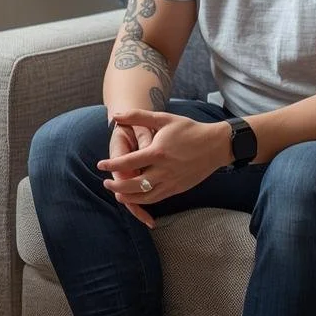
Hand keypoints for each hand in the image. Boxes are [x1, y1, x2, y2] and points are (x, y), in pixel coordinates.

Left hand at [98, 109, 229, 227]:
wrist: (215, 145)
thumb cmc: (188, 129)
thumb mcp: (164, 118)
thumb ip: (138, 116)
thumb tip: (116, 115)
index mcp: (158, 152)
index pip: (129, 162)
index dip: (112, 165)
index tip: (100, 165)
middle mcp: (164, 170)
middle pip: (134, 184)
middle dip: (117, 186)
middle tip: (106, 183)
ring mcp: (172, 181)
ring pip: (145, 196)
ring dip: (128, 197)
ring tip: (117, 193)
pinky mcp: (178, 188)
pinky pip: (158, 198)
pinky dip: (144, 199)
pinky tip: (135, 196)